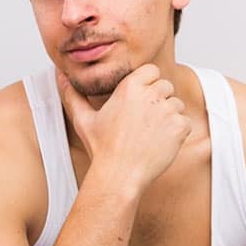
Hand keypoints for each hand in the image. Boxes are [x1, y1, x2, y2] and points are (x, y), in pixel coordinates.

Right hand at [57, 64, 190, 192]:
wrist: (119, 175)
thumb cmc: (102, 149)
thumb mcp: (84, 120)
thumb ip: (73, 95)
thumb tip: (59, 76)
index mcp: (129, 87)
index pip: (152, 70)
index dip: (149, 83)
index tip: (142, 100)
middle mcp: (150, 95)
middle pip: (166, 86)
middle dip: (159, 100)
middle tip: (145, 122)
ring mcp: (167, 110)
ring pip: (177, 104)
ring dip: (169, 116)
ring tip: (151, 134)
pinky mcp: (179, 127)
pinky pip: (185, 122)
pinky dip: (178, 132)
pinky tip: (161, 143)